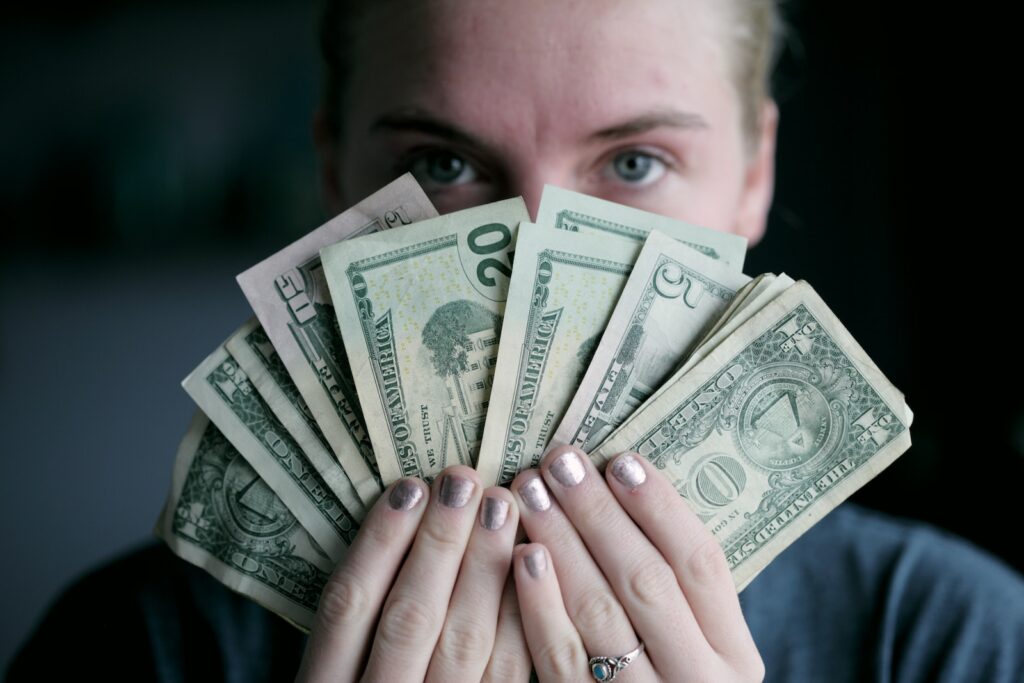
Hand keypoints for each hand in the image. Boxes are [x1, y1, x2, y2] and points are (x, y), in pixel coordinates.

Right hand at [296, 465, 530, 681]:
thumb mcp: (338, 670)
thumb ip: (360, 615)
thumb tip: (406, 512)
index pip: (348, 606)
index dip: (379, 543)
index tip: (409, 487)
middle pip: (409, 616)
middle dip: (440, 543)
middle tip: (465, 480)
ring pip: (463, 642)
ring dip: (484, 569)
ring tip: (501, 506)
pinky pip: (507, 673)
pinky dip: (518, 616)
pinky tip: (528, 564)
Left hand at [510, 444, 764, 681]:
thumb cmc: (671, 681)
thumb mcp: (698, 646)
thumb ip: (677, 593)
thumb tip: (625, 488)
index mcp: (734, 655)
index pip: (702, 565)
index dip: (660, 507)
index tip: (620, 459)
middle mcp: (698, 680)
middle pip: (647, 581)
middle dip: (599, 514)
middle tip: (560, 462)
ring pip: (600, 614)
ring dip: (562, 543)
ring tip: (531, 492)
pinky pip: (559, 658)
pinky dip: (539, 603)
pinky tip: (522, 556)